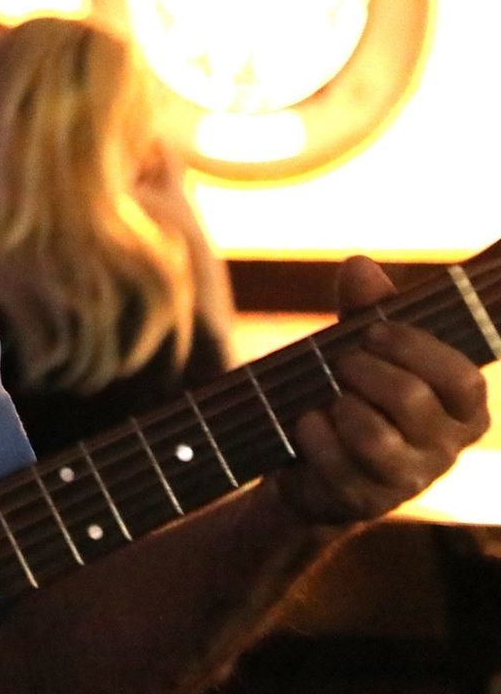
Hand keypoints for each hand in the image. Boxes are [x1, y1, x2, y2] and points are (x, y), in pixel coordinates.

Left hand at [272, 256, 490, 526]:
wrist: (312, 464)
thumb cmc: (351, 393)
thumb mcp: (361, 346)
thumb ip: (366, 306)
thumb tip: (360, 265)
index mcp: (461, 408)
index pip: (462, 378)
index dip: (415, 347)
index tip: (372, 329)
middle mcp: (445, 448)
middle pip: (411, 400)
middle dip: (362, 370)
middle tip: (340, 362)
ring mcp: (408, 480)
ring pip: (373, 435)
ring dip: (338, 404)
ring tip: (328, 396)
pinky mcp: (366, 502)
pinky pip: (334, 461)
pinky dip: (311, 432)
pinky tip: (305, 423)